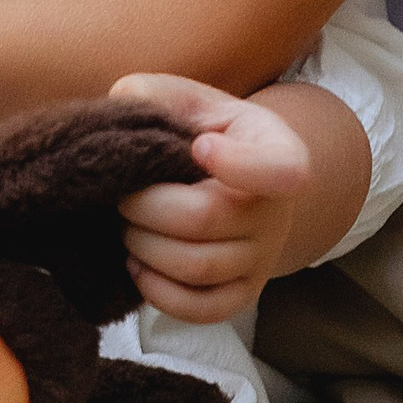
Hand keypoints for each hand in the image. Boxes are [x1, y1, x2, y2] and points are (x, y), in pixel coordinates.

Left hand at [108, 70, 316, 325]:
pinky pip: (203, 309)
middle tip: (122, 193)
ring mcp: (263, 258)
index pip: (280, 171)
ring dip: (143, 246)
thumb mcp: (186, 98)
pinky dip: (158, 291)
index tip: (200, 146)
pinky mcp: (243, 293)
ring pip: (196, 267)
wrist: (229, 177)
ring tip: (127, 224)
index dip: (238, 163)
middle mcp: (279, 212)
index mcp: (277, 151)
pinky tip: (137, 264)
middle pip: (205, 218)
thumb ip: (151, 93)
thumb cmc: (200, 132)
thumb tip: (121, 105)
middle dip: (144, 206)